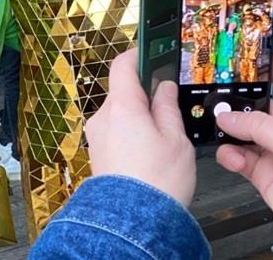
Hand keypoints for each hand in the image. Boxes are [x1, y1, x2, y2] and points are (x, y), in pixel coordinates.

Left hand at [86, 49, 195, 205]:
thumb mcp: (175, 138)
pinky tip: (148, 154)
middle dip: (146, 96)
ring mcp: (97, 135)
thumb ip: (167, 107)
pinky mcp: (97, 153)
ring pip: (120, 114)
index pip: (123, 65)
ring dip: (139, 119)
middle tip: (169, 110)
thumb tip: (163, 88)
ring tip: (162, 142)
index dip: (138, 54)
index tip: (153, 51)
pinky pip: (115, 132)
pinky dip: (131, 135)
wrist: (132, 221)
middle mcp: (103, 117)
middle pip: (123, 92)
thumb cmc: (157, 182)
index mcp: (122, 106)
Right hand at [216, 53, 272, 230]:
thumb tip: (228, 118)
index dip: (272, 66)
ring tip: (219, 126)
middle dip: (240, 103)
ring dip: (232, 131)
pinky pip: (240, 157)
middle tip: (219, 96)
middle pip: (261, 107)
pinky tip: (231, 155)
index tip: (253, 53)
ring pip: (246, 132)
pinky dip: (232, 155)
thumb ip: (260, 127)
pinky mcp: (264, 172)